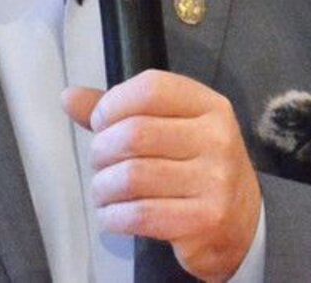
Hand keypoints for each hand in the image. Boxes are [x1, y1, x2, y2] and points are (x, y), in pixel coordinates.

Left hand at [62, 71, 260, 281]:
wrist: (242, 222)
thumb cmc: (195, 166)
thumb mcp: (170, 128)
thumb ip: (121, 111)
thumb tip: (68, 97)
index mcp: (209, 106)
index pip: (151, 88)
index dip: (113, 103)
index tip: (100, 123)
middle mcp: (217, 138)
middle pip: (135, 134)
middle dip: (101, 150)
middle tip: (98, 163)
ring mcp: (215, 181)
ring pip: (132, 176)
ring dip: (103, 187)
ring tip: (103, 191)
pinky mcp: (206, 219)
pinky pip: (140, 214)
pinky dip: (113, 216)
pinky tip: (112, 215)